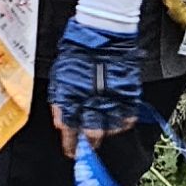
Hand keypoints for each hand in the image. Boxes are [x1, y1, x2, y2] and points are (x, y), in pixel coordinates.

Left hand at [49, 19, 148, 147]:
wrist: (100, 34)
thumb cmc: (76, 51)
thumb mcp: (59, 77)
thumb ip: (60, 101)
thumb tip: (61, 121)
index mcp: (69, 99)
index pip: (68, 131)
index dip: (70, 144)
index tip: (71, 152)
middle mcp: (89, 103)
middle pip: (90, 136)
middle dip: (88, 146)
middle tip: (88, 149)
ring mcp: (109, 100)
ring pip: (108, 130)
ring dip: (104, 134)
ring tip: (102, 132)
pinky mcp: (127, 95)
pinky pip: (127, 118)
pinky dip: (123, 123)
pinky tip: (118, 121)